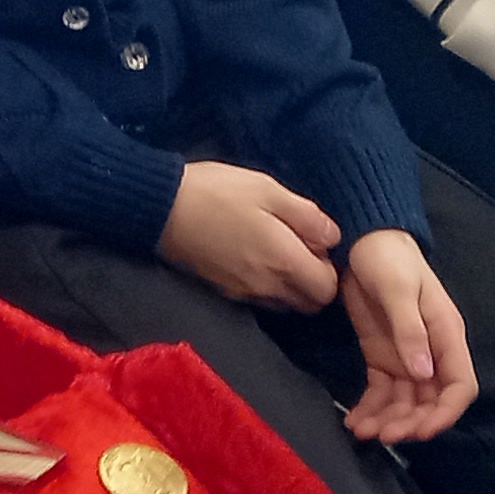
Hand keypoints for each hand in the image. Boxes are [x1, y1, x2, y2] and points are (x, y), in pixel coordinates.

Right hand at [158, 160, 341, 310]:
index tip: (317, 243)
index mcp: (283, 262)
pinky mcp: (225, 291)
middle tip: (302, 248)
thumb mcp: (269, 190)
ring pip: (285, 303)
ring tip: (278, 250)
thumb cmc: (218, 193)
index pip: (327, 289)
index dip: (330, 268)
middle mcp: (267, 287)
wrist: (161, 208)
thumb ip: (307, 217)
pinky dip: (268, 285)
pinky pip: (261, 298)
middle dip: (314, 281)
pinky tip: (255, 255)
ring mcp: (244, 293)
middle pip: (309, 303)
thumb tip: (333, 238)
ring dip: (291, 285)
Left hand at [336, 229, 475, 441]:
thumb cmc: (388, 259)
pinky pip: (380, 392)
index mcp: (446, 336)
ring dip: (387, 421)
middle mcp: (430, 353)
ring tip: (362, 431)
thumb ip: (411, 331)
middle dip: (411, 423)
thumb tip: (424, 374)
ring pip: (404, 403)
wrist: (362, 241)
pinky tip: (353, 421)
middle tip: (384, 434)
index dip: (445, 413)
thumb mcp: (399, 290)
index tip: (422, 431)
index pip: (459, 385)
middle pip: (430, 401)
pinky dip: (369, 409)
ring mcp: (405, 358)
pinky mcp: (381, 358)